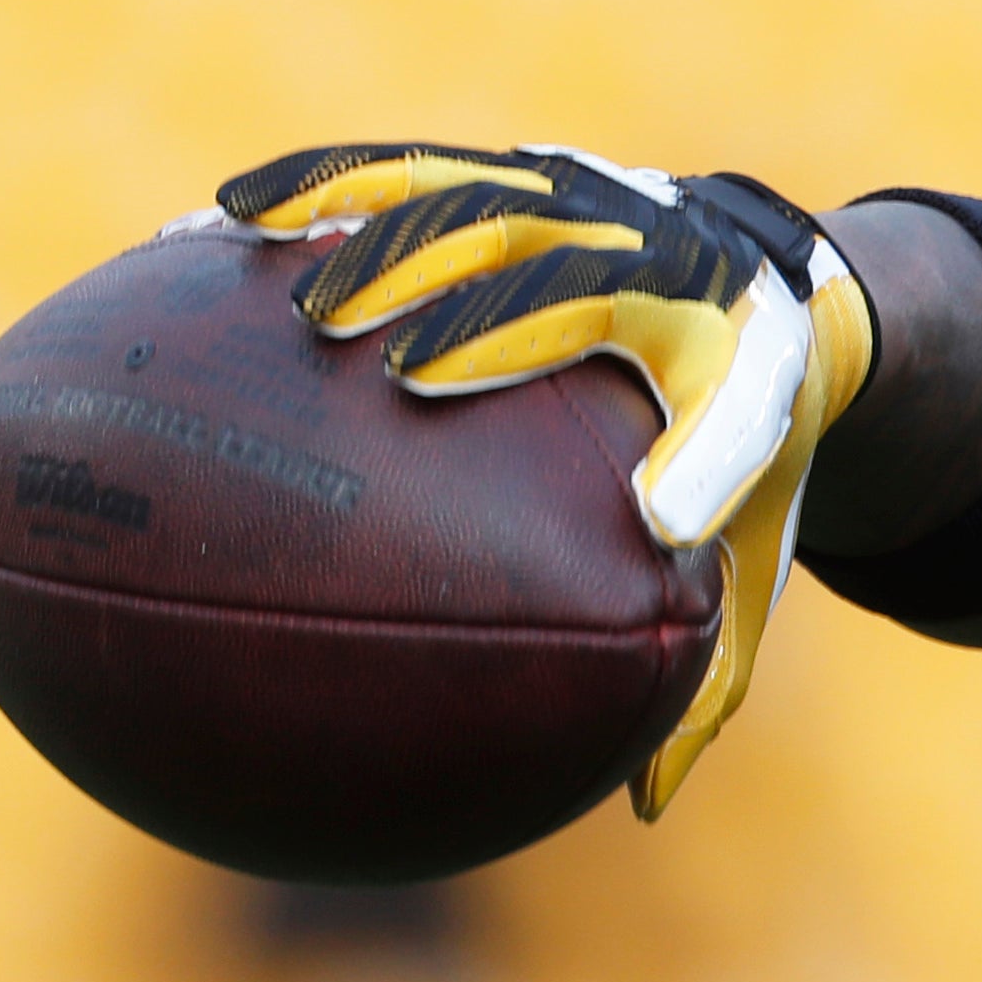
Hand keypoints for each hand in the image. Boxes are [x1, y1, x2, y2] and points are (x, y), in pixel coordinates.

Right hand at [209, 144, 875, 814]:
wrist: (780, 287)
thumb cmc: (748, 453)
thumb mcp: (751, 555)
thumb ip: (708, 668)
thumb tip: (645, 808)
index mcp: (742, 363)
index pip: (736, 411)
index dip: (702, 461)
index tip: (659, 519)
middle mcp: (668, 263)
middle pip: (577, 277)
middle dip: (499, 313)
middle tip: (405, 368)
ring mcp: (590, 201)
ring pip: (478, 201)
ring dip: (385, 239)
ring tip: (290, 289)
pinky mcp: (518, 173)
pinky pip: (404, 173)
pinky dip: (312, 196)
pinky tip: (202, 235)